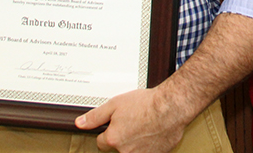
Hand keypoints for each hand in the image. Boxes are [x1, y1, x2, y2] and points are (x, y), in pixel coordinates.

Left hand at [76, 87, 190, 152]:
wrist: (172, 106)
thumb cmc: (147, 104)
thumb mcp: (116, 104)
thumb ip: (96, 116)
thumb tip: (80, 123)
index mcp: (113, 139)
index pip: (101, 143)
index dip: (108, 132)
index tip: (115, 126)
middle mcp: (126, 151)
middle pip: (118, 148)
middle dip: (123, 138)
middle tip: (134, 124)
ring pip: (133, 151)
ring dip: (137, 143)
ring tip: (145, 127)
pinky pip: (149, 152)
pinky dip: (151, 146)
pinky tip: (155, 133)